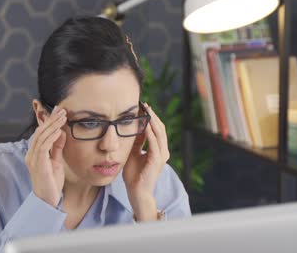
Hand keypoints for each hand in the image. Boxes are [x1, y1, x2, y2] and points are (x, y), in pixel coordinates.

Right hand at [25, 105, 66, 207]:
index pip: (40, 133)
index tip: (59, 112)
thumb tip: (61, 132)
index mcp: (34, 153)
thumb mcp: (56, 161)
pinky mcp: (38, 164)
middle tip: (62, 110)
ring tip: (62, 117)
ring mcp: (33, 159)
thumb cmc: (51, 182)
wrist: (48, 200)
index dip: (49, 121)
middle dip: (51, 120)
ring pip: (41, 137)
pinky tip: (58, 131)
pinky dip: (50, 138)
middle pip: (40, 132)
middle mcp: (31, 154)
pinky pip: (43, 147)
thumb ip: (57, 147)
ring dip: (52, 126)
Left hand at [123, 102, 169, 220]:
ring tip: (146, 111)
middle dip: (152, 116)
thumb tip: (136, 127)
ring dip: (153, 121)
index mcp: (158, 149)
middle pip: (160, 128)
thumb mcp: (134, 152)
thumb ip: (137, 141)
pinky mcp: (157, 161)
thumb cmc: (134, 174)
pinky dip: (151, 133)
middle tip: (144, 104)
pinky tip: (146, 125)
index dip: (151, 117)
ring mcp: (161, 156)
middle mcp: (163, 151)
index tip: (142, 107)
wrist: (136, 191)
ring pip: (160, 134)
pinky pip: (155, 144)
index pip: (157, 129)